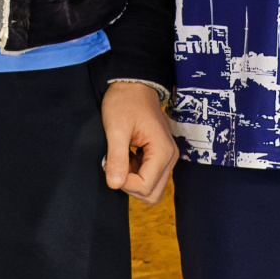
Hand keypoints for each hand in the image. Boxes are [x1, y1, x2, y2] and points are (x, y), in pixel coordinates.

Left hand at [101, 82, 176, 204]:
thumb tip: (114, 185)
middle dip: (130, 186)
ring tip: (120, 159)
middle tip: (115, 165)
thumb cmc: (125, 102)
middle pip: (152, 193)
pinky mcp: (161, 155)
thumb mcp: (116, 128)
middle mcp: (170, 157)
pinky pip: (150, 176)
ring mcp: (167, 157)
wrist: (134, 85)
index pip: (145, 187)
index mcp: (163, 151)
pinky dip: (136, 173)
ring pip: (152, 187)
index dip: (124, 183)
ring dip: (133, 181)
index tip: (109, 164)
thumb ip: (116, 158)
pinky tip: (126, 156)